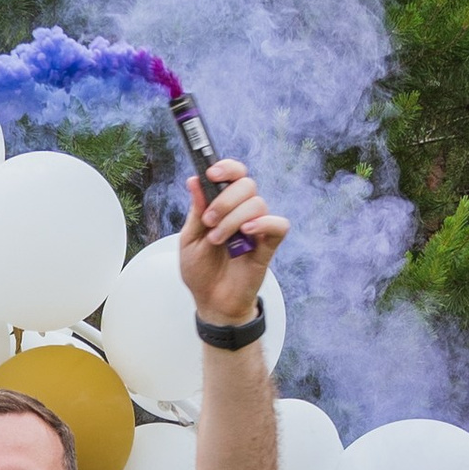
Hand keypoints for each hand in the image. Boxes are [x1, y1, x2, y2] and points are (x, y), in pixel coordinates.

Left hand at [177, 161, 288, 330]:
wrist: (211, 302)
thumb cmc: (201, 271)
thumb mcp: (190, 239)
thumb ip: (196, 211)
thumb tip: (194, 180)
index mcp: (224, 206)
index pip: (234, 175)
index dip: (227, 168)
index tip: (211, 174)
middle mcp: (242, 213)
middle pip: (247, 184)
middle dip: (225, 200)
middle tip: (209, 222)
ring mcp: (257, 228)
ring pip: (257, 204)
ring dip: (233, 218)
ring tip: (218, 240)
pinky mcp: (268, 245)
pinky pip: (278, 224)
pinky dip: (264, 223)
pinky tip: (246, 232)